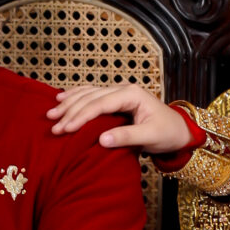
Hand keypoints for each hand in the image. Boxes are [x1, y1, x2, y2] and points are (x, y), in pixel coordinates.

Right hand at [46, 82, 194, 155]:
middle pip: (91, 97)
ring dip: (69, 103)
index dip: (81, 116)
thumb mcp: (150, 137)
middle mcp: (123, 90)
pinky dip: (76, 97)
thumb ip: (127, 137)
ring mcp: (118, 93)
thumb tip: (101, 140)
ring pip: (88, 94)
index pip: (101, 103)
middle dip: (70, 111)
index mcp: (132, 95)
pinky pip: (92, 96)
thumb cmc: (167, 133)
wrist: (178, 130)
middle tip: (53, 125)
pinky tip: (62, 98)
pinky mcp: (116, 99)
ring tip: (51, 113)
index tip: (66, 128)